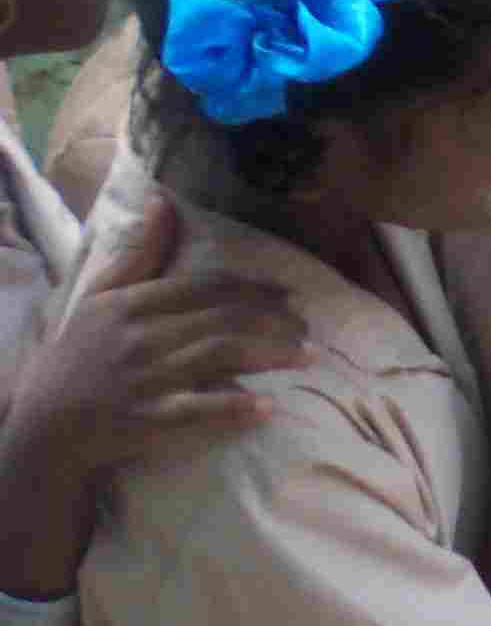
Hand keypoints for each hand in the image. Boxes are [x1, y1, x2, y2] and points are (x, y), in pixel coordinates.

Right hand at [0, 192, 305, 524]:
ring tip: (309, 356)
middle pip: (223, 318)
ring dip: (271, 354)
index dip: (253, 288)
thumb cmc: (78, 356)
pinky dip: (235, 407)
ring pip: (221, 357)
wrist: (45, 426)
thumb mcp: (99, 297)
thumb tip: (162, 200)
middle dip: (274, 319)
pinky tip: (269, 407)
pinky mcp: (149, 419)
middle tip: (308, 325)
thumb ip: (138, 253)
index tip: (288, 293)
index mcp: (132, 304)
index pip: (206, 287)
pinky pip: (200, 409)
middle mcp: (142, 337)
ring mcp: (147, 379)